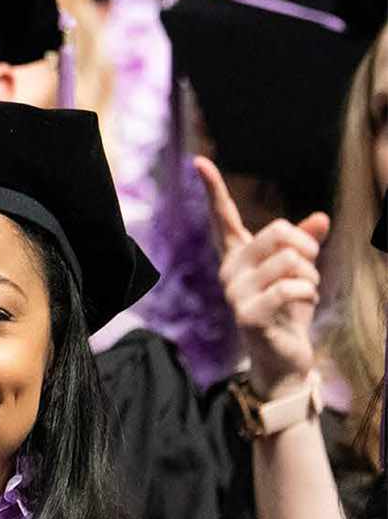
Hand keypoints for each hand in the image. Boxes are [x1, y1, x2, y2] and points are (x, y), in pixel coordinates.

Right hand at [195, 157, 327, 392]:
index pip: (222, 217)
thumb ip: (306, 245)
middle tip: (309, 268)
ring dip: (311, 276)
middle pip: (278, 231)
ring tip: (305, 293)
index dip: (213, 189)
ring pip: (290, 259)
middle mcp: (229, 270)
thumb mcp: (300, 272)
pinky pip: (292, 287)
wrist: (283, 356)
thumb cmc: (289, 310)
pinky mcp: (247, 314)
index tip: (199, 162)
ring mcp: (234, 292)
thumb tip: (320, 218)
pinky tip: (301, 306)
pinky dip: (309, 293)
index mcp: (238, 256)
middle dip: (307, 248)